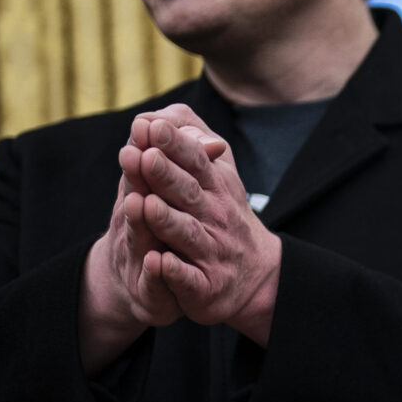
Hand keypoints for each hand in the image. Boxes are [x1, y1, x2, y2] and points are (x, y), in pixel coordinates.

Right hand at [80, 155, 194, 369]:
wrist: (139, 288)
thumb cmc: (154, 232)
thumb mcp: (161, 198)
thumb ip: (180, 168)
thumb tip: (214, 142)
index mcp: (141, 197)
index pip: (144, 169)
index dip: (147, 148)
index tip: (149, 125)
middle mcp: (134, 224)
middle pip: (136, 197)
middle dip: (139, 176)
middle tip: (141, 154)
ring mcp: (138, 258)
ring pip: (138, 237)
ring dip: (138, 219)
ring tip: (140, 202)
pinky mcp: (149, 291)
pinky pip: (154, 282)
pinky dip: (156, 272)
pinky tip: (157, 263)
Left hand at [120, 105, 279, 342]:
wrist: (256, 274)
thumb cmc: (221, 214)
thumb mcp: (215, 174)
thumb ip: (189, 142)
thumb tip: (155, 116)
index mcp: (215, 187)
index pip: (194, 161)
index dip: (174, 144)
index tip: (152, 126)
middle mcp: (215, 217)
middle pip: (188, 193)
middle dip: (166, 176)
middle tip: (146, 156)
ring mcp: (211, 251)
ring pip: (186, 234)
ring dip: (167, 221)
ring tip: (147, 206)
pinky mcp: (204, 285)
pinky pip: (187, 278)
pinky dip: (173, 272)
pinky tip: (157, 262)